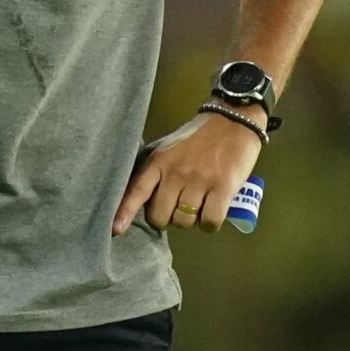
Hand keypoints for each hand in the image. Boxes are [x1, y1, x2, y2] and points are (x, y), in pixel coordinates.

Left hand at [114, 109, 263, 234]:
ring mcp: (199, 180)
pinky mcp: (223, 187)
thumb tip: (139, 199)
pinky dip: (209, 224)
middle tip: (178, 207)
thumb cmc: (198, 138)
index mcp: (159, 162)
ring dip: (191, 221)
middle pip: (161, 216)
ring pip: (185, 221)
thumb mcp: (167, 148)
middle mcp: (176, 172)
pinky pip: (209, 221)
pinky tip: (213, 212)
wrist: (233, 120)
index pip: (137, 191)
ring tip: (199, 205)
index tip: (116, 230)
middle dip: (168, 218)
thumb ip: (153, 171)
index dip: (125, 212)